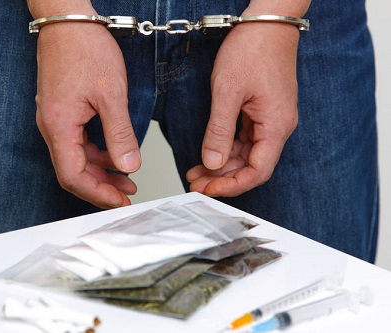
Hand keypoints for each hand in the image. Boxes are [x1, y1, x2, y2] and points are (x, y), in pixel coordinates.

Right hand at [35, 22, 140, 208]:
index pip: (73, 176)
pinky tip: (115, 155)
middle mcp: (52, 127)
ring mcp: (56, 120)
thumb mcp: (111, 94)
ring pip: (76, 159)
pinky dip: (97, 154)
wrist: (68, 20)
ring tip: (127, 178)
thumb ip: (120, 134)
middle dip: (101, 187)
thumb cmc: (84, 48)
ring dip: (101, 172)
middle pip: (73, 172)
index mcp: (59, 126)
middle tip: (127, 194)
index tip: (120, 201)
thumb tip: (128, 165)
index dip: (97, 194)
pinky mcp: (63, 112)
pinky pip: (78, 143)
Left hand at [186, 23, 299, 196]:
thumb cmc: (252, 49)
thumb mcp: (227, 91)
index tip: (209, 190)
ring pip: (246, 154)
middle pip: (251, 166)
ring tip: (196, 171)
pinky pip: (245, 139)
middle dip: (222, 177)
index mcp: (276, 125)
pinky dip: (226, 148)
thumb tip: (212, 162)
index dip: (232, 186)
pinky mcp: (262, 112)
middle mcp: (277, 126)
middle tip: (195, 182)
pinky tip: (208, 153)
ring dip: (221, 165)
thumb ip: (219, 131)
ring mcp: (270, 119)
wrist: (266, 22)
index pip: (257, 171)